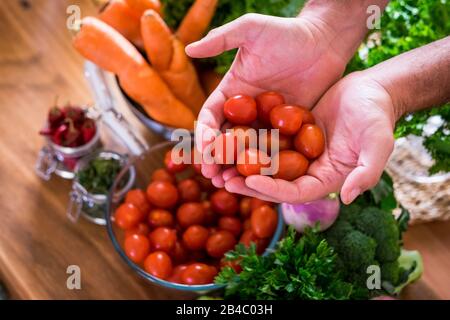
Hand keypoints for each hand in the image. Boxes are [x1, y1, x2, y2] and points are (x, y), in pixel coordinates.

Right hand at [186, 13, 351, 185]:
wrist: (324, 41)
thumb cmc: (287, 32)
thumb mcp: (251, 29)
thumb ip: (220, 39)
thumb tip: (188, 49)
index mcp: (231, 91)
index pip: (210, 116)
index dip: (204, 134)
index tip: (204, 151)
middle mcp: (245, 110)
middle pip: (224, 138)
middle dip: (215, 158)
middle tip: (211, 176)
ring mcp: (266, 121)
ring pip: (246, 150)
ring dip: (235, 168)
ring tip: (228, 184)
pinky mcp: (287, 129)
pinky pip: (273, 150)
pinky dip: (264, 166)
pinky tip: (260, 180)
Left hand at [225, 72, 395, 203]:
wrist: (372, 91)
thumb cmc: (378, 116)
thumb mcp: (378, 143)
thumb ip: (366, 172)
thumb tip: (348, 197)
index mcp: (326, 179)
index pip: (294, 192)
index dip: (272, 190)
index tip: (249, 182)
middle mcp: (309, 171)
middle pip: (274, 183)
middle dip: (248, 183)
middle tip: (222, 180)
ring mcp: (298, 154)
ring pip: (265, 164)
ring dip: (241, 166)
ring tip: (218, 164)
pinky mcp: (290, 136)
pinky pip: (266, 142)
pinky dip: (248, 143)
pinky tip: (228, 138)